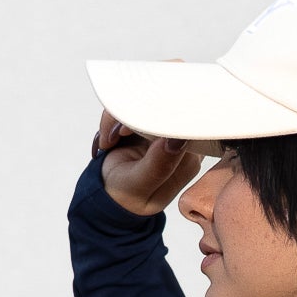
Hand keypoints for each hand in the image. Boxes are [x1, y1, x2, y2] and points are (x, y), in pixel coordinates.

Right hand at [90, 62, 206, 215]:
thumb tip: (178, 139)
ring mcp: (162, 128)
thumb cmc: (126, 196)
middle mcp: (180, 141)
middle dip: (134, 116)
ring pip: (143, 100)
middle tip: (118, 136)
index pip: (184, 125)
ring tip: (110, 141)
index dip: (160, 118)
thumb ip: (159, 165)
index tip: (133, 128)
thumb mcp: (140, 186)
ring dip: (118, 118)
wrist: (109, 195)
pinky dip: (113, 118)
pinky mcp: (146, 120)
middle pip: (163, 107)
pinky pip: (130, 103)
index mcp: (187, 159)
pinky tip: (110, 139)